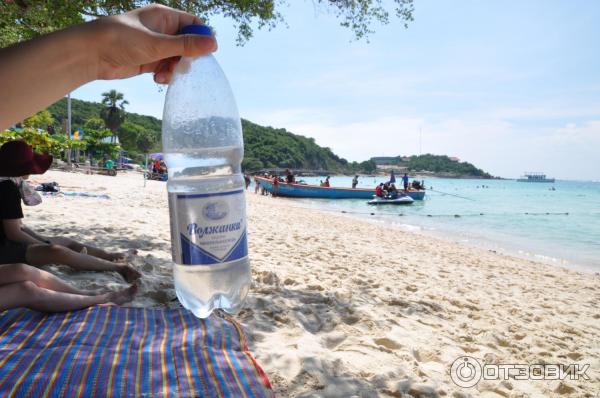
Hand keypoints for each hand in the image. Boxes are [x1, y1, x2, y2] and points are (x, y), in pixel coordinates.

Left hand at [86, 4, 216, 82]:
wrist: (90, 54)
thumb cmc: (121, 40)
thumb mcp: (157, 44)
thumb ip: (186, 45)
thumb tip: (213, 43)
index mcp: (164, 17)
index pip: (193, 24)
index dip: (201, 38)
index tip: (204, 54)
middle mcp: (161, 30)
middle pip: (187, 44)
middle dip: (187, 58)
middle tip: (182, 68)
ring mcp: (154, 46)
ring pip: (177, 59)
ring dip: (175, 69)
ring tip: (165, 75)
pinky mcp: (148, 60)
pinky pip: (166, 68)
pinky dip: (165, 75)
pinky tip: (157, 78)